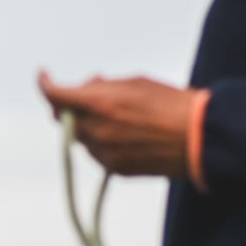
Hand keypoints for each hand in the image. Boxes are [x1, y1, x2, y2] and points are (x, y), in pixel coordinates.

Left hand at [40, 70, 201, 181]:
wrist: (201, 139)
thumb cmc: (172, 104)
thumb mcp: (136, 82)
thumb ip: (103, 86)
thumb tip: (85, 88)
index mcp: (100, 104)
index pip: (56, 96)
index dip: (46, 84)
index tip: (45, 76)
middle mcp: (97, 131)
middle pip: (66, 119)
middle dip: (74, 105)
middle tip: (96, 93)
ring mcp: (105, 154)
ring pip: (81, 138)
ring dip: (90, 124)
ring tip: (122, 115)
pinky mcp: (116, 170)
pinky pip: (98, 153)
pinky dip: (103, 141)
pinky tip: (129, 133)